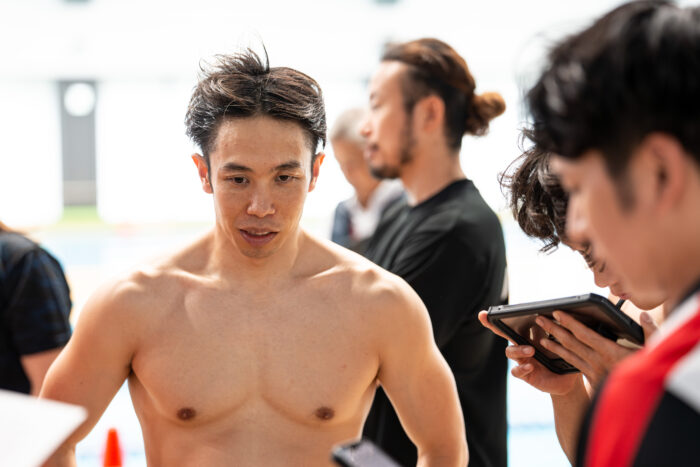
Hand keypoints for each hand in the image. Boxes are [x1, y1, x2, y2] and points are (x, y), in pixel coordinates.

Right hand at [478, 311, 579, 394]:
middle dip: (496, 329)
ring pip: (510, 352)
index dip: (494, 320)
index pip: (510, 325)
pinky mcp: (526, 375)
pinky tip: (531, 365)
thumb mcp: (564, 341)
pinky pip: (517, 371)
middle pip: (504, 335)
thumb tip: (566, 314)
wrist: (570, 380)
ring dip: (519, 350)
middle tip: (499, 324)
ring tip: (531, 351)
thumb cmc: (565, 356)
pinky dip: (522, 368)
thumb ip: (561, 330)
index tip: (483, 314)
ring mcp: (522, 360)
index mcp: (528, 335)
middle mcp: (521, 346)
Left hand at [535, 310, 657, 389]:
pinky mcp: (593, 381)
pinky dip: (563, 357)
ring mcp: (593, 373)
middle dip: (554, 329)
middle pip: (570, 342)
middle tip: (539, 319)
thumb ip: (650, 332)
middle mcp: (598, 362)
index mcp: (610, 353)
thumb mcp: (654, 353)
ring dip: (553, 345)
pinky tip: (556, 352)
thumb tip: (644, 315)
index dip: (569, 322)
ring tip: (540, 337)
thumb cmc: (651, 378)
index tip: (556, 313)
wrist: (644, 407)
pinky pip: (574, 366)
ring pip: (569, 356)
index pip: (584, 334)